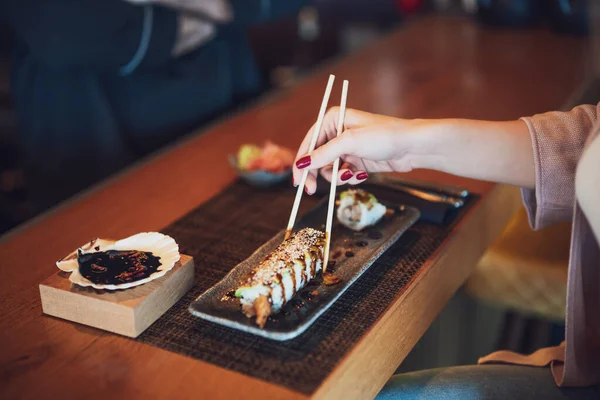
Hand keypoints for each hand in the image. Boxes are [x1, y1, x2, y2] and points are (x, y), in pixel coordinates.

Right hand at [292, 108, 429, 193]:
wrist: (413, 147)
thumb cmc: (385, 136)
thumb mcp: (350, 143)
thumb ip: (323, 154)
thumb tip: (301, 164)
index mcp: (332, 120)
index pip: (308, 143)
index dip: (301, 163)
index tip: (297, 181)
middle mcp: (337, 132)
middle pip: (316, 158)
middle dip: (316, 173)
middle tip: (312, 190)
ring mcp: (347, 147)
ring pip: (329, 169)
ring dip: (336, 176)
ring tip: (350, 176)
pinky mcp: (357, 160)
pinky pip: (343, 174)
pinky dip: (349, 178)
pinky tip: (360, 175)